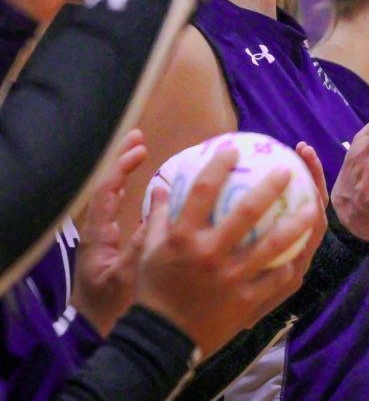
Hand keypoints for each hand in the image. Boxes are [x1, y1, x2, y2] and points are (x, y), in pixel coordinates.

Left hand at [71, 130, 148, 334]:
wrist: (100, 337)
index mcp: (97, 237)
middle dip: (121, 163)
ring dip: (131, 178)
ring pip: (118, 202)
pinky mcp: (121, 252)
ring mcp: (109, 243)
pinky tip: (164, 193)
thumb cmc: (110, 310)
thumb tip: (159, 198)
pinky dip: (143, 198)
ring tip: (148, 155)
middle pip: (108, 190)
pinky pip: (131, 216)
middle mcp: (101, 235)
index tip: (142, 149)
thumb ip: (142, 240)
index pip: (105, 192)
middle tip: (140, 138)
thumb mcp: (127, 275)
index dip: (121, 168)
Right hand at [135, 147, 320, 355]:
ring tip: (312, 206)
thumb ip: (157, 216)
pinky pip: (276, 278)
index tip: (233, 148)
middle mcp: (209, 254)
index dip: (219, 165)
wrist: (160, 341)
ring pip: (273, 246)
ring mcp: (230, 278)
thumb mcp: (147, 252)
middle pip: (246, 212)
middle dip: (270, 187)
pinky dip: (291, 262)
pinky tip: (306, 248)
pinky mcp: (246, 300)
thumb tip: (161, 185)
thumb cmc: (154, 292)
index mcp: (183, 238)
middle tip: (285, 170)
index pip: (202, 191)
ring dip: (296, 223)